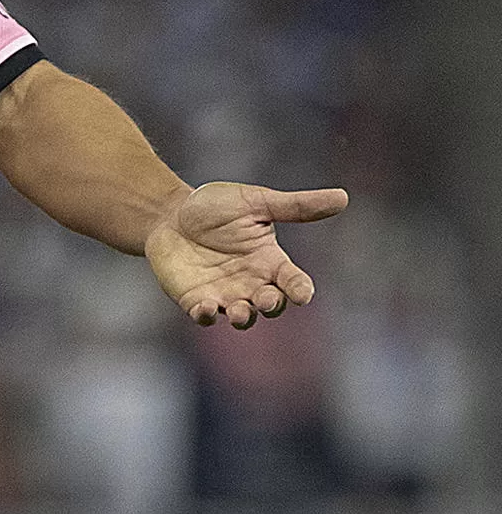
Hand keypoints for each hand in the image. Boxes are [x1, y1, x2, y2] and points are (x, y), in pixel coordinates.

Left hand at [144, 181, 347, 328]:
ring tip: (240, 311)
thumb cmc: (216, 208)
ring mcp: (224, 294)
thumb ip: (295, 206)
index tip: (302, 293)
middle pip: (272, 304)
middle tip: (267, 299)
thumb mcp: (255, 202)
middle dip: (272, 305)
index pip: (294, 281)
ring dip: (244, 317)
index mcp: (270, 261)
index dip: (300, 289)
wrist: (169, 215)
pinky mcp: (196, 299)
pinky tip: (206, 308)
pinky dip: (207, 315)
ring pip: (242, 316)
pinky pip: (205, 315)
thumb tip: (343, 197)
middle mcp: (251, 282)